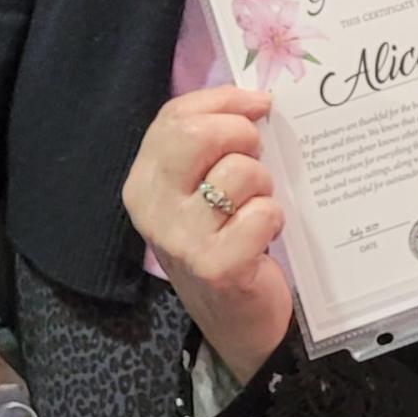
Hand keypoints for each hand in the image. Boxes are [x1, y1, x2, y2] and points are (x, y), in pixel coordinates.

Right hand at [122, 86, 292, 386]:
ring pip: (240, 172)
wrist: (236, 316)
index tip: (258, 105)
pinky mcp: (215, 266)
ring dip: (263, 186)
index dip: (226, 101)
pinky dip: (274, 219)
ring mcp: (180, 239)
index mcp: (143, 180)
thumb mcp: (203, 185)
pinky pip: (262, 213)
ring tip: (255, 209)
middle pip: (198, 134)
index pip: (177, 115)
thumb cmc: (225, 236)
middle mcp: (151, 207)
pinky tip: (263, 239)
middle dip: (243, 135)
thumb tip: (256, 100)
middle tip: (256, 156)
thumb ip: (213, 142)